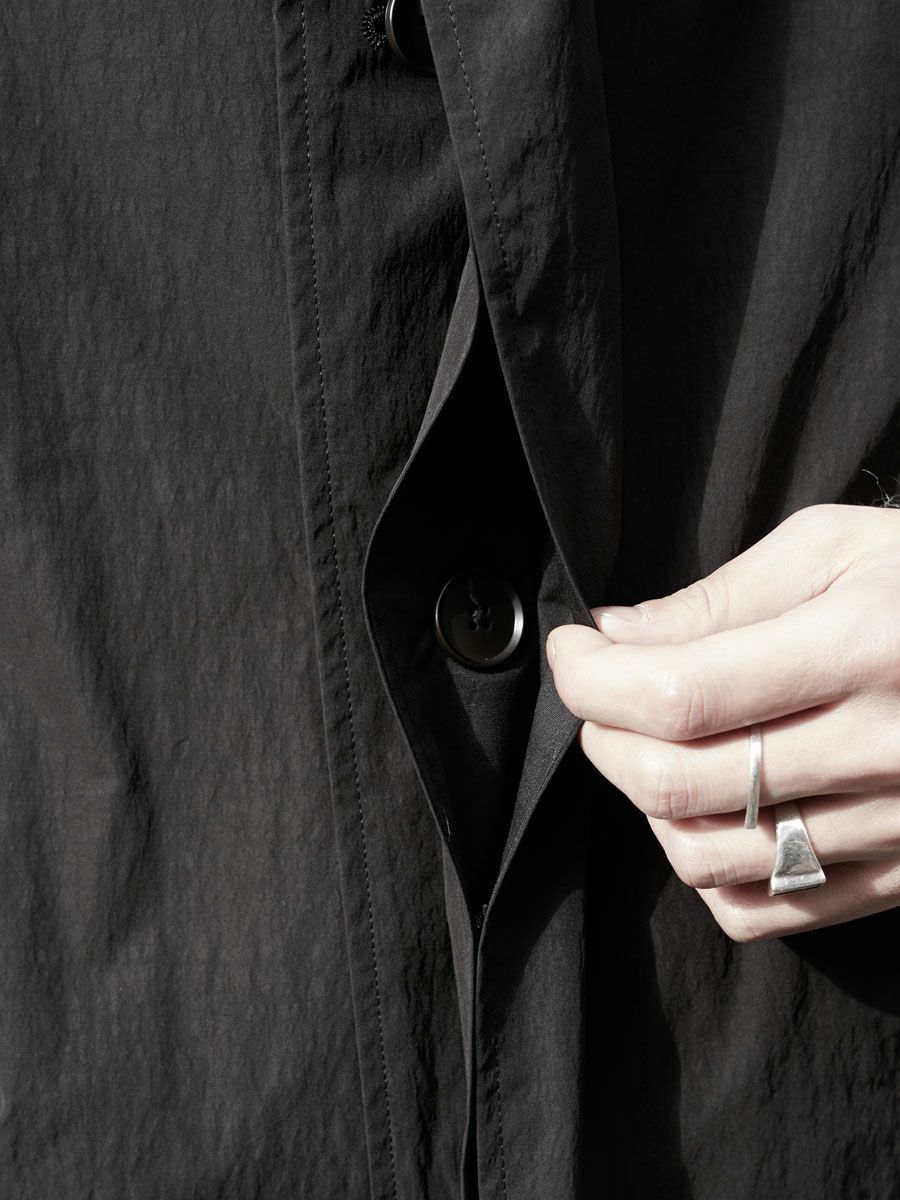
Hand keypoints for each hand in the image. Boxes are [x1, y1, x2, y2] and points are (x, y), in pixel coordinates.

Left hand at [546, 503, 899, 942]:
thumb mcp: (836, 547)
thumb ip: (722, 597)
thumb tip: (617, 635)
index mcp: (861, 649)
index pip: (677, 695)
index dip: (592, 678)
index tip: (573, 648)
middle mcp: (882, 750)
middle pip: (677, 783)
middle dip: (602, 734)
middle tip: (601, 691)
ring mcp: (896, 827)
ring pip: (707, 857)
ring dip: (645, 801)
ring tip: (652, 745)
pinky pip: (767, 910)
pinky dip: (705, 870)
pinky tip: (709, 811)